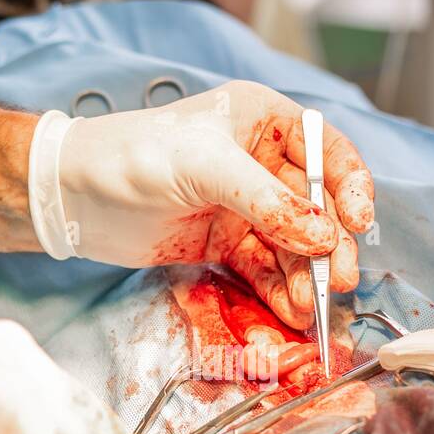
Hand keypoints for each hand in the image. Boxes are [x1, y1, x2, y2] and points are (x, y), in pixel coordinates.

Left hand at [28, 79, 373, 327]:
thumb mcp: (205, 166)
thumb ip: (268, 202)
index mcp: (263, 121)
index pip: (326, 152)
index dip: (350, 188)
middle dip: (329, 245)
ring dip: (305, 276)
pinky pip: (265, 270)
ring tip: (310, 308)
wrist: (73, 195)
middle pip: (316, 208)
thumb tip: (323, 236)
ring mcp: (245, 207)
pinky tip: (292, 312)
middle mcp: (261, 164)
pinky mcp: (226, 245)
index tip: (360, 223)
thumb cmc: (131, 154)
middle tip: (336, 281)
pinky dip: (280, 292)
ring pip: (293, 245)